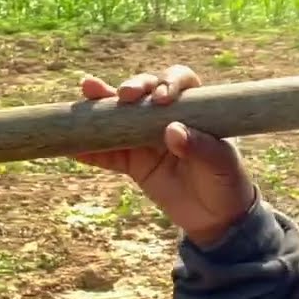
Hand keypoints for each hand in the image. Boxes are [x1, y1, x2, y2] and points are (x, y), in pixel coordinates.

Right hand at [75, 65, 256, 245]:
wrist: (216, 218)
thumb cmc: (226, 181)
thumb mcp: (221, 164)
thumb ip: (200, 146)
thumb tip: (172, 130)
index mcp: (193, 107)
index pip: (179, 80)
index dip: (167, 82)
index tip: (161, 98)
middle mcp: (165, 115)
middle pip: (143, 91)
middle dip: (131, 87)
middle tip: (124, 95)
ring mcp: (145, 137)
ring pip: (120, 116)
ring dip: (101, 105)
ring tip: (86, 96)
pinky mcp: (132, 162)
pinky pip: (108, 154)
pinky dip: (90, 151)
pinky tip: (72, 147)